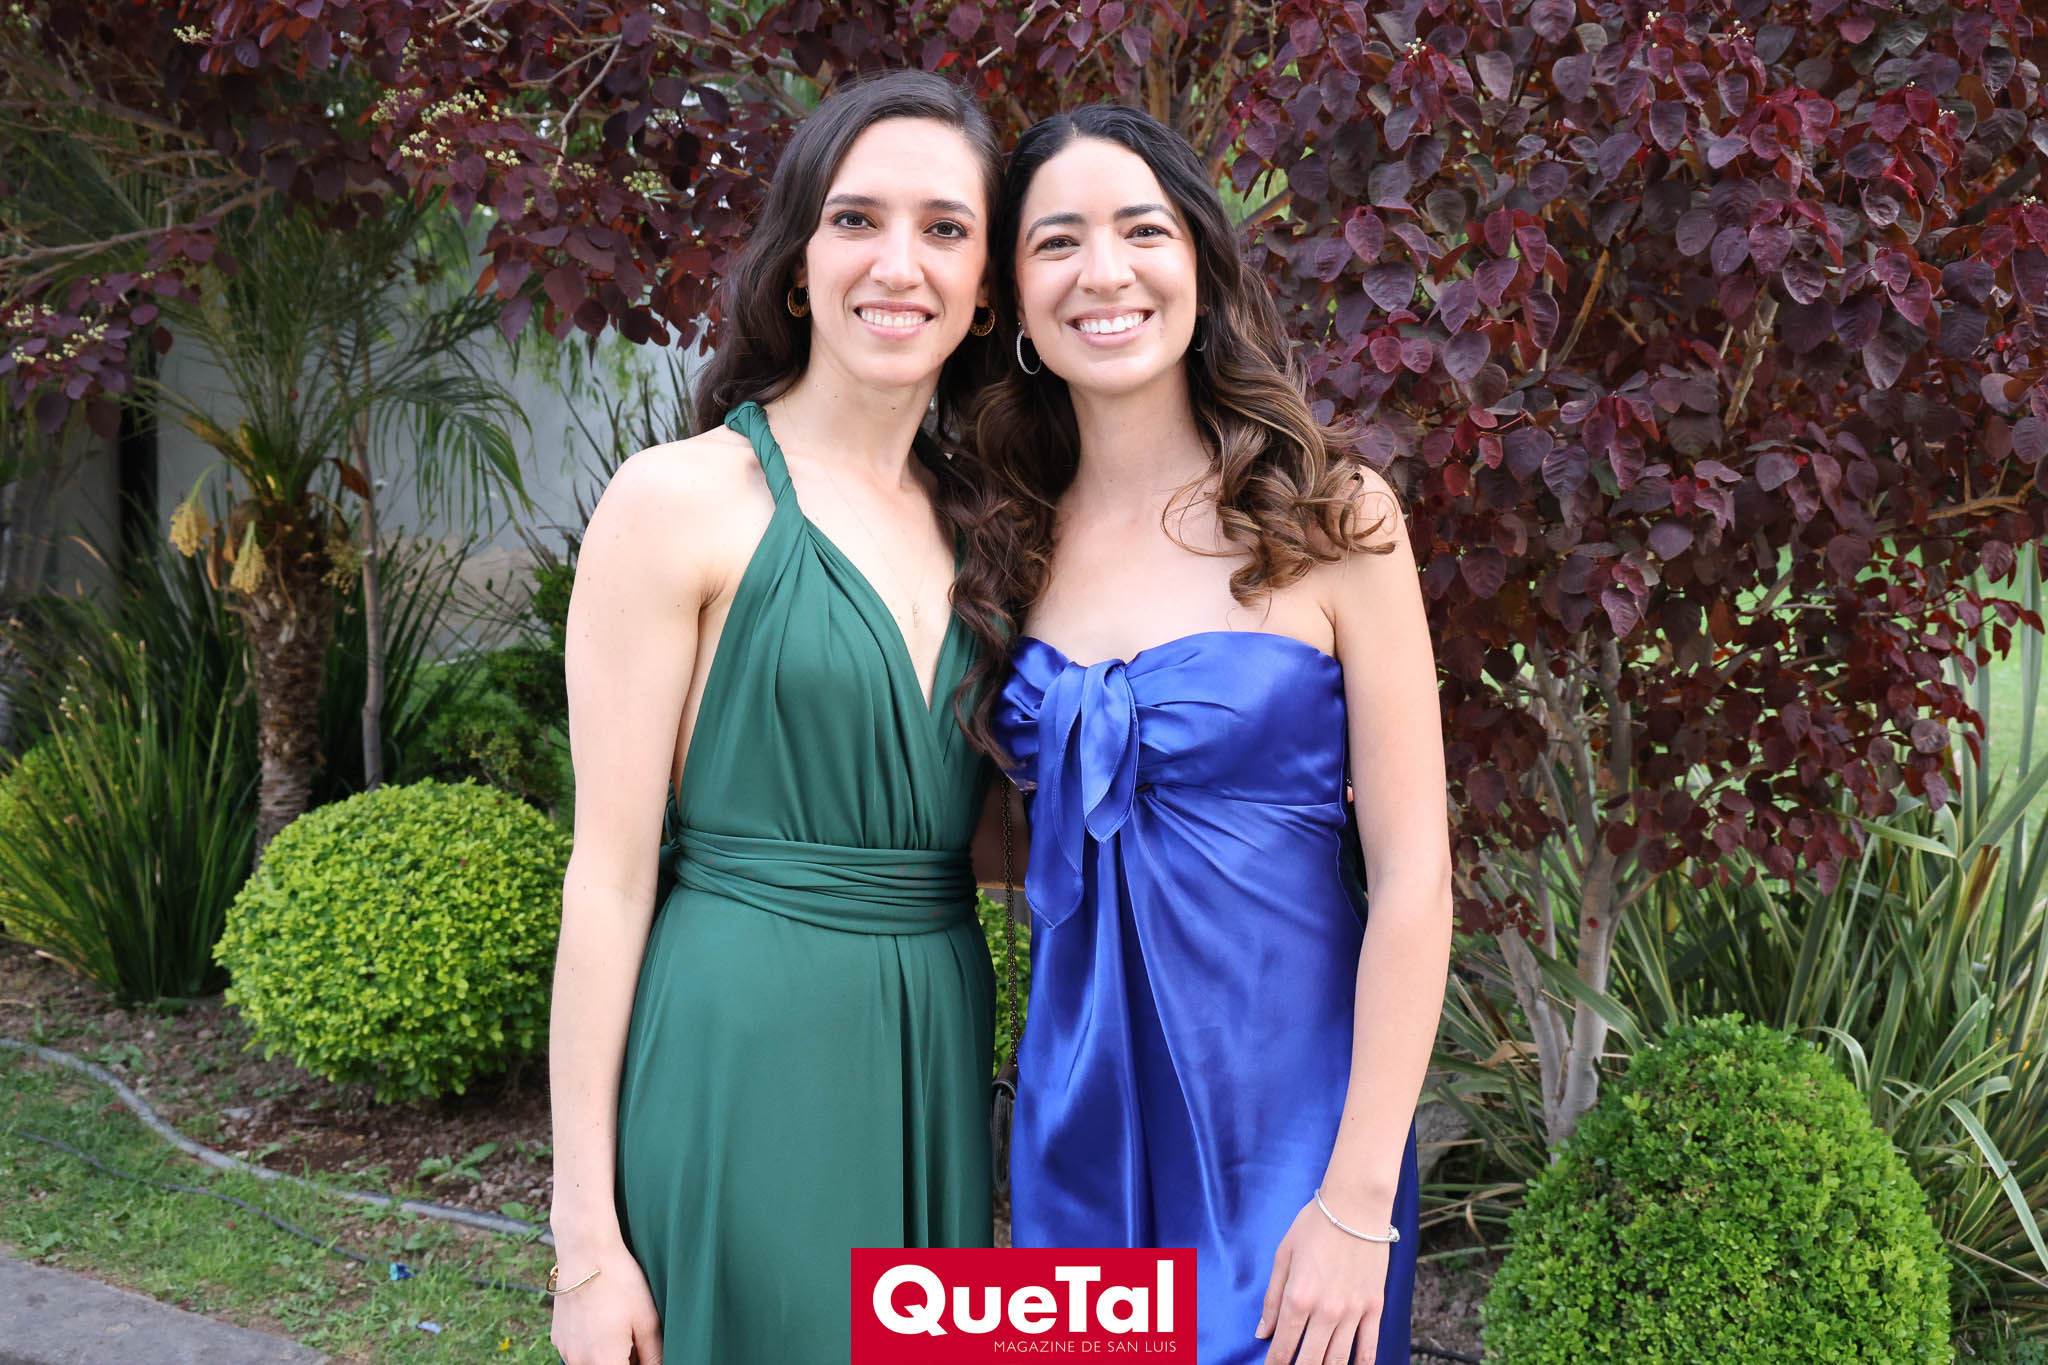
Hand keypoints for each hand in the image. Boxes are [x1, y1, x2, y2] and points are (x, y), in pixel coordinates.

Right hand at [549, 1243, 662, 1364]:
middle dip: (625, 1362)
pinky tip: (602, 1323)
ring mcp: (565, 1352)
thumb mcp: (647, 1320)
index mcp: (605, 1362)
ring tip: (620, 1329)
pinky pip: (577, 1354)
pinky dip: (592, 1347)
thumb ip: (654, 1355)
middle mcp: (579, 1363)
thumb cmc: (620, 1284)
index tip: (644, 1353)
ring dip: (608, 1357)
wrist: (586, 1253)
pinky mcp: (557, 1339)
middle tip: (635, 1339)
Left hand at [1255, 1199, 1389, 1364]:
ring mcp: (1353, 1312)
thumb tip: (1262, 1332)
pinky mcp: (1374, 1306)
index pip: (1283, 1347)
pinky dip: (1362, 1364)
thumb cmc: (1315, 1224)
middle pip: (1311, 1360)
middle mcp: (1326, 1311)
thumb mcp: (1283, 1256)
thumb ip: (1272, 1298)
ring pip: (1339, 1360)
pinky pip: (1369, 1347)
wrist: (1356, 1205)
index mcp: (1298, 1298)